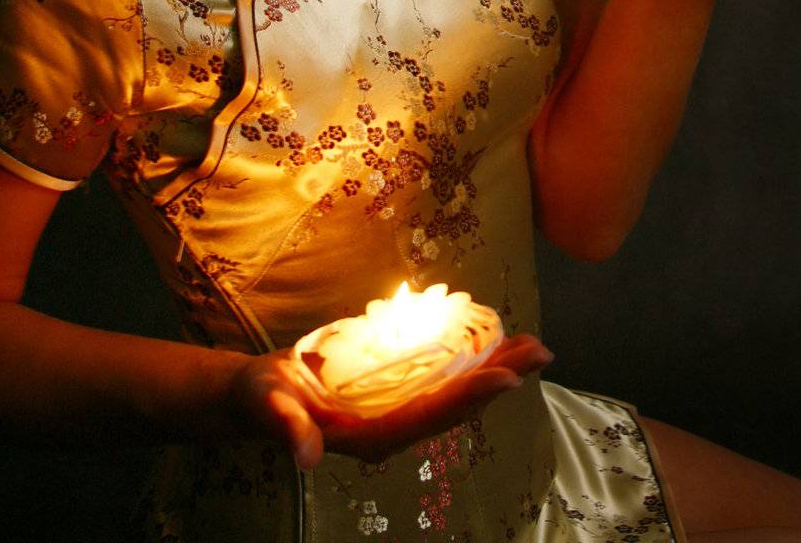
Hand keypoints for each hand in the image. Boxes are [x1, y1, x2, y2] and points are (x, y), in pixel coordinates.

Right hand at [224, 332, 552, 469]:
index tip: (507, 376)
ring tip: (533, 346)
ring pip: (454, 392)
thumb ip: (286, 428)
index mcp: (366, 436)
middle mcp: (390, 428)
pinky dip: (471, 361)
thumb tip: (305, 456)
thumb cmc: (263, 400)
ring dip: (494, 369)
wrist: (260, 397)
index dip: (467, 397)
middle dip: (497, 379)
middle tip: (541, 352)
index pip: (426, 418)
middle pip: (453, 406)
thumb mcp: (268, 407)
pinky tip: (494, 343)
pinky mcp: (396, 392)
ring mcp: (396, 410)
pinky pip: (441, 378)